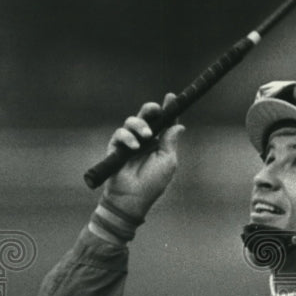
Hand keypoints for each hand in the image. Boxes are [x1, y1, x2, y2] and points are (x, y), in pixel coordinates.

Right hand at [101, 93, 184, 221]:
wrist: (132, 198)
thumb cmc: (153, 183)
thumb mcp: (167, 161)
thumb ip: (170, 141)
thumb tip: (179, 125)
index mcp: (159, 143)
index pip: (164, 123)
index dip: (168, 110)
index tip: (171, 97)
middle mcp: (144, 140)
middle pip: (146, 117)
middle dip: (150, 110)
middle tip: (155, 110)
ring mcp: (129, 142)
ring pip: (132, 121)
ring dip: (139, 125)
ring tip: (145, 136)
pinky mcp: (116, 147)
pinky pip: (120, 133)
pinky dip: (128, 137)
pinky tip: (134, 146)